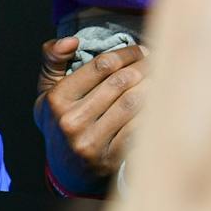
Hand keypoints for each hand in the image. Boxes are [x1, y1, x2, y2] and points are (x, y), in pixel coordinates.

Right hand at [36, 41, 147, 180]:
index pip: (101, 65)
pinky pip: (138, 128)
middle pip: (120, 82)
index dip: (127, 53)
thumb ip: (53, 58)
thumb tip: (72, 40)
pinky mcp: (109, 159)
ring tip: (162, 76)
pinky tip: (160, 101)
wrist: (65, 171)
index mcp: (57, 99)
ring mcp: (91, 143)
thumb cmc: (61, 121)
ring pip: (132, 103)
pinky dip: (152, 111)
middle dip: (145, 66)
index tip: (142, 50)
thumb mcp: (48, 90)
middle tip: (158, 60)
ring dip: (152, 86)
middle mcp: (72, 121)